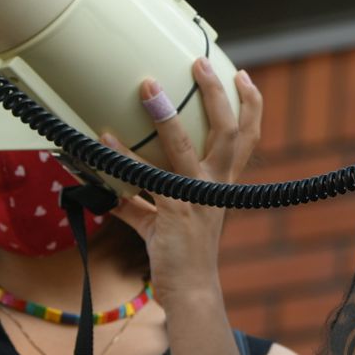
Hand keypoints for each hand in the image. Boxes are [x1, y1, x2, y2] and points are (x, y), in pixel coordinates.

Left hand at [102, 58, 259, 303]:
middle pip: (229, 131)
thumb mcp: (163, 222)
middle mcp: (215, 186)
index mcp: (222, 184)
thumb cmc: (180, 256)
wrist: (190, 292)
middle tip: (201, 62)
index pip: (247, 137)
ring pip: (186, 148)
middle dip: (217, 95)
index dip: (250, 105)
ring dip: (165, 115)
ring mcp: (195, 198)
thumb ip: (139, 201)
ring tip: (150, 86)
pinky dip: (123, 157)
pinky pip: (146, 180)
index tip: (243, 76)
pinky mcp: (172, 213)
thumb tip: (109, 188)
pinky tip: (105, 138)